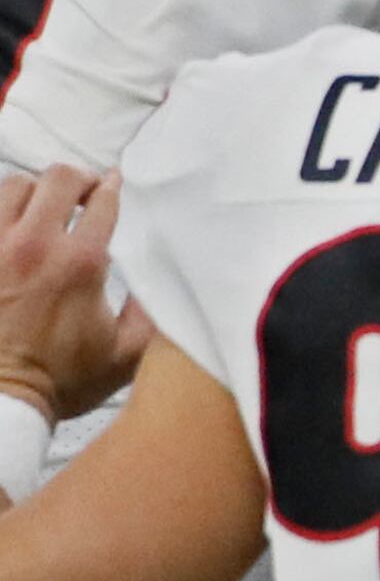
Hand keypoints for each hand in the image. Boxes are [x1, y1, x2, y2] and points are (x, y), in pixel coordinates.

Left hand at [0, 168, 147, 424]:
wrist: (0, 401)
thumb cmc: (59, 381)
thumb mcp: (126, 355)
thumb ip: (152, 313)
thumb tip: (162, 279)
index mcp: (80, 263)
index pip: (105, 200)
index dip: (115, 188)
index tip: (116, 188)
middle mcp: (34, 245)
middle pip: (58, 178)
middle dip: (78, 181)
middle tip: (84, 194)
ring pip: (13, 186)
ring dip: (34, 191)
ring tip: (43, 207)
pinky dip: (3, 212)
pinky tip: (14, 228)